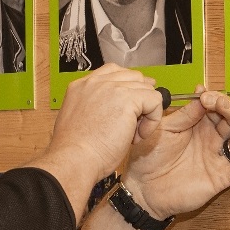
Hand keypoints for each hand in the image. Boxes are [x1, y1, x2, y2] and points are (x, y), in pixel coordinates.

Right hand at [30, 64, 165, 215]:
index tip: (133, 105)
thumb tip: (116, 109)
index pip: (113, 72)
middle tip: (133, 125)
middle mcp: (96, 82)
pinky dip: (153, 120)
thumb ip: (94, 108)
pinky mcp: (128, 99)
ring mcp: (112, 88)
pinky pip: (155, 100)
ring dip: (146, 113)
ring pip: (146, 89)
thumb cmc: (74, 150)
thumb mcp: (78, 120)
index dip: (128, 87)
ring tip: (132, 135)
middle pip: (133, 76)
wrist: (74, 158)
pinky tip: (138, 136)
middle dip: (140, 99)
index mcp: (81, 86)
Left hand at [123, 87, 229, 218]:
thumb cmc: (150, 156)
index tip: (204, 95)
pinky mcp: (221, 178)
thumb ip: (185, 114)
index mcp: (199, 126)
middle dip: (229, 109)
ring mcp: (217, 158)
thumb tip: (202, 93)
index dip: (215, 99)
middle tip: (218, 103)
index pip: (217, 108)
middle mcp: (212, 140)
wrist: (142, 187)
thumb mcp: (165, 128)